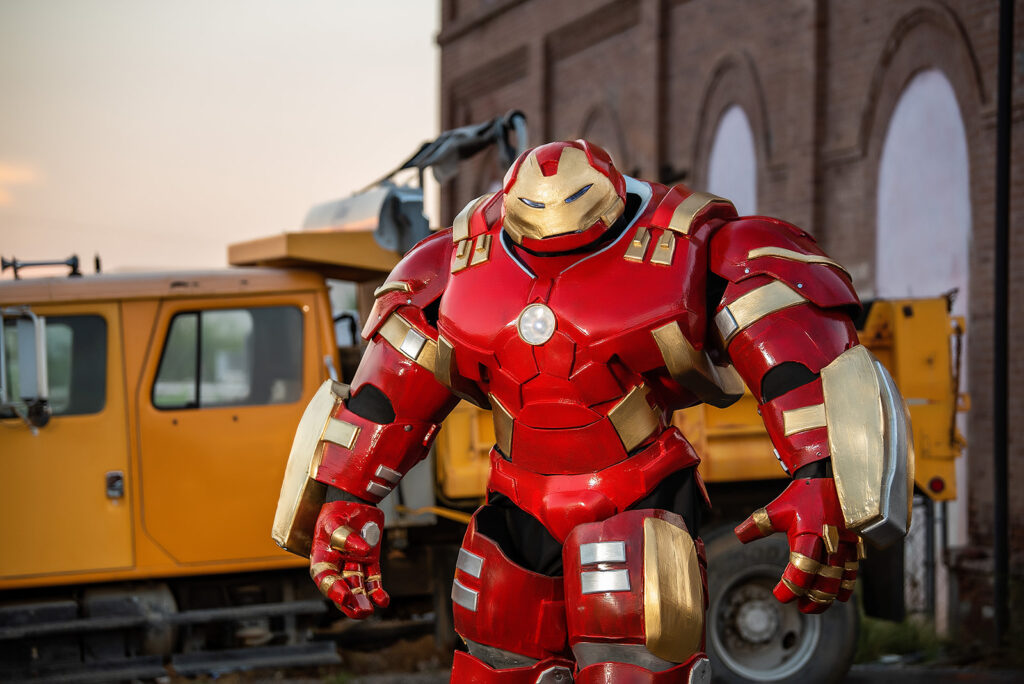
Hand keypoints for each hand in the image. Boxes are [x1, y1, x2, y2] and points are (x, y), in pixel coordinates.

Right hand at [310, 500, 388, 617]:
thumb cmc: (338, 511)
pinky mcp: (370, 562)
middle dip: (350, 602)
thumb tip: (364, 551)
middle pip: (342, 587)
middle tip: (360, 612)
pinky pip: (373, 580)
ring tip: (369, 612)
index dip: (333, 588)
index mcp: (321, 557)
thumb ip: (344, 536)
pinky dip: (377, 591)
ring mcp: (354, 564)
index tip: (345, 596)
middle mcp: (336, 565)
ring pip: (358, 587)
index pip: (325, 577)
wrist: (353, 500)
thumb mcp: (334, 521)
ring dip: (363, 600)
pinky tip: (383, 601)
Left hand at [735, 477, 859, 613]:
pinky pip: (854, 571)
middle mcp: (830, 542)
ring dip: (828, 598)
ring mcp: (846, 544)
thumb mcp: (777, 508)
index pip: (802, 570)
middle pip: (824, 583)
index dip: (790, 588)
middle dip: (811, 601)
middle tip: (800, 608)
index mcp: (808, 534)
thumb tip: (738, 537)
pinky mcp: (857, 543)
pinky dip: (845, 586)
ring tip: (814, 606)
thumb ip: (758, 524)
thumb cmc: (801, 494)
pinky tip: (837, 595)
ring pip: (841, 581)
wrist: (831, 477)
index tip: (778, 595)